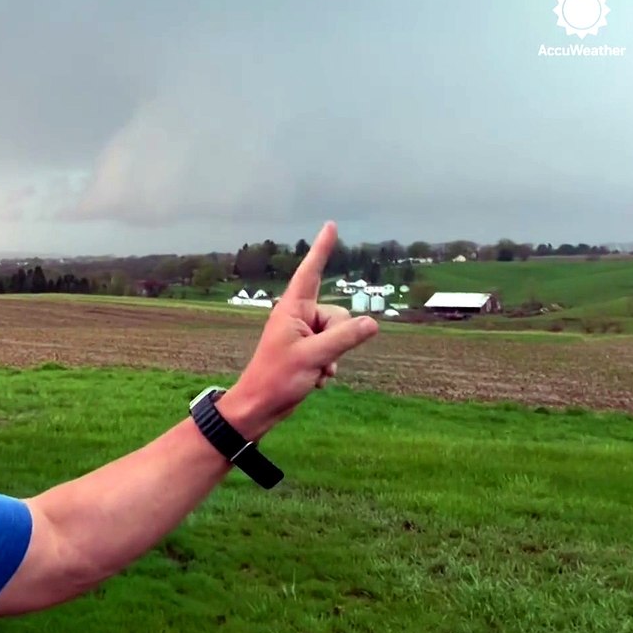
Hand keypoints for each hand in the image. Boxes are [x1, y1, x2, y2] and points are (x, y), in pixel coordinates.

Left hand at [219, 221, 378, 437]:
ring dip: (332, 357)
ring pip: (339, 336)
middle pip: (338, 315)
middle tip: (315, 358)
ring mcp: (303, 334)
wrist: (260, 407)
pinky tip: (313, 380)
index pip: (311, 272)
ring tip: (311, 371)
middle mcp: (298, 317)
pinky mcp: (308, 351)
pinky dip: (328, 367)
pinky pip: (333, 352)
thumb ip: (344, 338)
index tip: (331, 225)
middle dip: (337, 339)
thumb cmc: (277, 378)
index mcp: (292, 309)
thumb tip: (372, 323)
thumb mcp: (313, 357)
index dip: (322, 249)